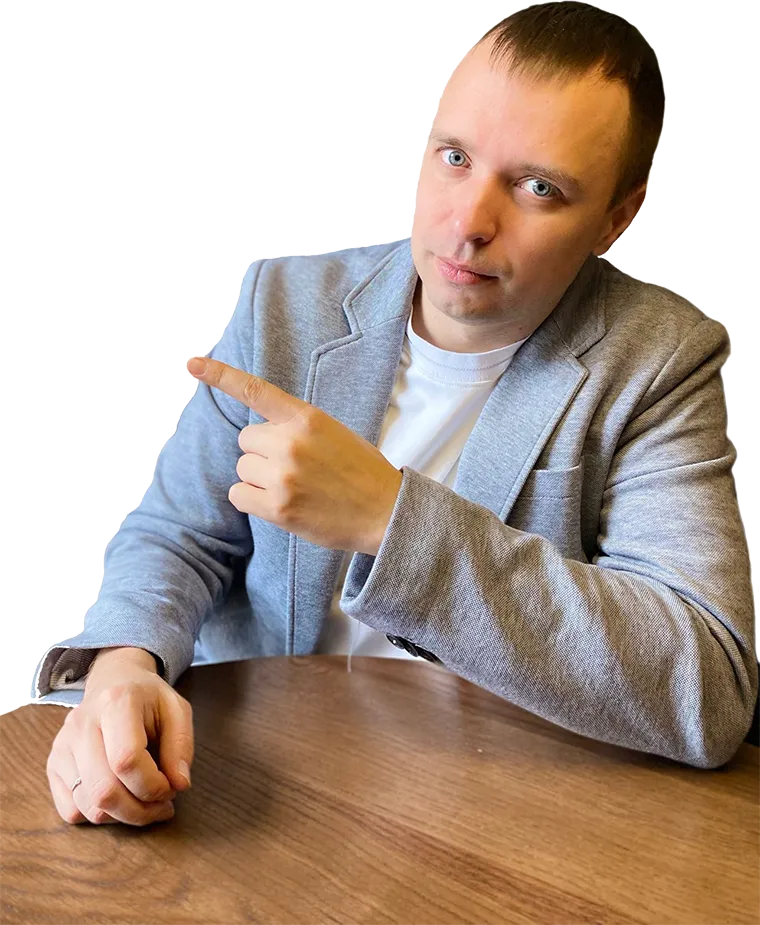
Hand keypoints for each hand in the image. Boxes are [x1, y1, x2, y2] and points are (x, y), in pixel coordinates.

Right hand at [46, 656, 193, 826]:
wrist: (113, 682)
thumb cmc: (149, 700)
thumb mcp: (177, 711)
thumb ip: (181, 746)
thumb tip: (179, 785)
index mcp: (116, 702)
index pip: (126, 759)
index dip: (153, 785)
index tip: (172, 788)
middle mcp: (82, 723)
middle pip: (103, 790)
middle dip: (140, 810)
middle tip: (163, 805)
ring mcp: (63, 745)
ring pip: (88, 806)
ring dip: (123, 816)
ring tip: (145, 802)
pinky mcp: (53, 765)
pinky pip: (71, 811)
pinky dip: (100, 815)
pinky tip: (120, 798)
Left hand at [187, 356, 402, 554]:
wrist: (385, 511)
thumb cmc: (361, 472)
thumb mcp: (333, 433)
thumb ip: (296, 427)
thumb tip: (260, 436)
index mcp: (307, 418)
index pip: (256, 391)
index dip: (221, 375)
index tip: (192, 363)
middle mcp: (290, 442)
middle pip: (246, 440)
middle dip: (263, 453)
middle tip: (296, 468)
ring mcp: (283, 475)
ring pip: (243, 468)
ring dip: (260, 478)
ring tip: (295, 487)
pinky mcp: (277, 506)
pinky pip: (239, 495)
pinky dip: (252, 501)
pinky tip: (282, 504)